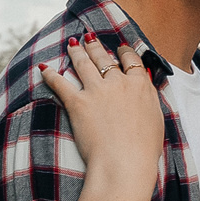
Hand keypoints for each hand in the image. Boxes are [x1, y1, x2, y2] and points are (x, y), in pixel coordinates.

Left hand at [37, 35, 161, 186]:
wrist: (125, 162)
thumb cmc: (144, 149)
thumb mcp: (156, 118)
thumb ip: (149, 98)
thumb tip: (144, 87)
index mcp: (140, 86)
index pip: (130, 60)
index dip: (123, 52)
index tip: (119, 49)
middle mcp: (118, 83)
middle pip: (104, 58)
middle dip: (95, 46)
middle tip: (89, 38)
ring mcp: (96, 91)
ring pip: (83, 63)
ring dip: (76, 52)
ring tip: (71, 44)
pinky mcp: (77, 103)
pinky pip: (60, 83)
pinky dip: (50, 75)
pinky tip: (44, 68)